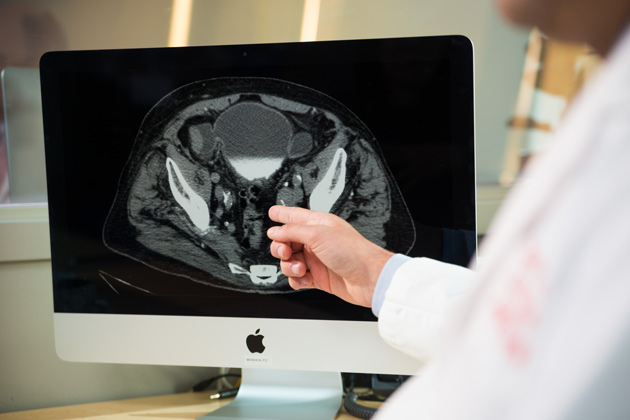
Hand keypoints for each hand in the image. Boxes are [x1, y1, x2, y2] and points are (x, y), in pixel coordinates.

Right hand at [267, 205, 393, 306]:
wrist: (369, 278)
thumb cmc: (353, 252)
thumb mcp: (318, 234)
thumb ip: (292, 231)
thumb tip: (275, 231)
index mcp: (318, 224)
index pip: (295, 216)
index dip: (282, 214)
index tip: (272, 213)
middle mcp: (317, 241)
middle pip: (287, 241)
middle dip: (281, 247)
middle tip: (286, 252)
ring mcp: (317, 260)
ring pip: (290, 261)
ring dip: (289, 266)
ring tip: (300, 268)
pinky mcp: (319, 277)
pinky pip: (298, 278)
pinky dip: (296, 279)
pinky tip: (303, 278)